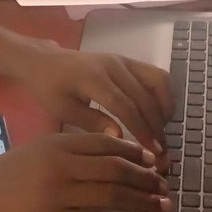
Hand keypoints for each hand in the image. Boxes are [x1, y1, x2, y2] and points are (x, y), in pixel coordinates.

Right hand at [0, 132, 169, 211]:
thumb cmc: (4, 176)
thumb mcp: (36, 151)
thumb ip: (68, 150)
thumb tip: (109, 157)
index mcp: (58, 143)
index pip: (106, 144)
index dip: (135, 153)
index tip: (153, 161)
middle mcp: (62, 164)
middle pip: (115, 169)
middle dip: (145, 178)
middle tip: (164, 186)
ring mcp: (59, 194)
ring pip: (112, 195)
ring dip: (141, 202)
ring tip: (161, 207)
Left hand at [12, 44, 173, 153]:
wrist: (46, 61)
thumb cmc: (51, 89)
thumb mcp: (64, 110)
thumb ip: (93, 123)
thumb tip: (121, 139)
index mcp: (94, 78)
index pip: (126, 106)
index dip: (142, 129)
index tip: (154, 151)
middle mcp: (114, 65)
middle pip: (145, 97)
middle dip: (156, 125)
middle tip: (161, 150)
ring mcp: (124, 60)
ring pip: (158, 81)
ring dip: (165, 107)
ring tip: (161, 131)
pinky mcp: (129, 61)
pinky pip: (155, 75)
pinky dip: (163, 95)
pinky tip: (159, 115)